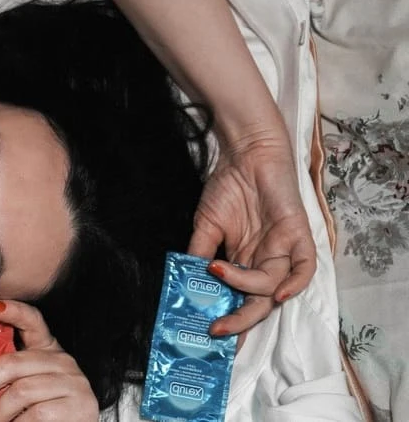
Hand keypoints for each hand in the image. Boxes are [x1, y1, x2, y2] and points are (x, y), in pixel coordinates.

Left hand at [0, 300, 97, 421]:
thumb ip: (6, 379)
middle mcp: (62, 361)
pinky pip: (36, 414)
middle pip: (12, 364)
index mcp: (47, 350)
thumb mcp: (27, 388)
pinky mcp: (80, 405)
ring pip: (20, 391)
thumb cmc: (46, 412)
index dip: (13, 311)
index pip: (32, 321)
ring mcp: (73, 382)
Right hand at [187, 133, 317, 336]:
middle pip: (257, 303)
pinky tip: (278, 293)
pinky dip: (294, 283)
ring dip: (246, 287)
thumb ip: (199, 255)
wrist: (244, 153)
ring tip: (220, 272)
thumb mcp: (205, 227)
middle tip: (217, 329)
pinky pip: (304, 267)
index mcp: (244, 262)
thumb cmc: (226, 186)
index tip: (210, 339)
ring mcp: (283, 249)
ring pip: (272, 286)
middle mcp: (265, 261)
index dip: (229, 320)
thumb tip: (188, 283)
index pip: (239, 299)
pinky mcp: (297, 234)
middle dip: (239, 320)